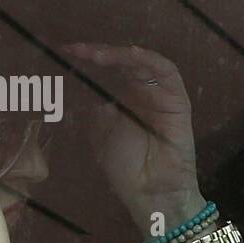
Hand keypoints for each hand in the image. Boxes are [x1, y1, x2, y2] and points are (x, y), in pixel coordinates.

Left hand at [63, 43, 204, 233]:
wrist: (150, 193)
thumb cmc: (125, 167)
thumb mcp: (99, 133)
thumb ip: (91, 108)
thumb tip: (73, 86)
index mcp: (126, 97)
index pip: (109, 68)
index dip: (88, 58)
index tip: (65, 52)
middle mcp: (144, 91)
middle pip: (124, 61)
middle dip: (99, 52)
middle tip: (76, 50)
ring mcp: (162, 94)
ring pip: (143, 62)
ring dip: (119, 54)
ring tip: (95, 55)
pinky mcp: (178, 101)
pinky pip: (167, 73)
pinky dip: (148, 60)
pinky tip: (130, 54)